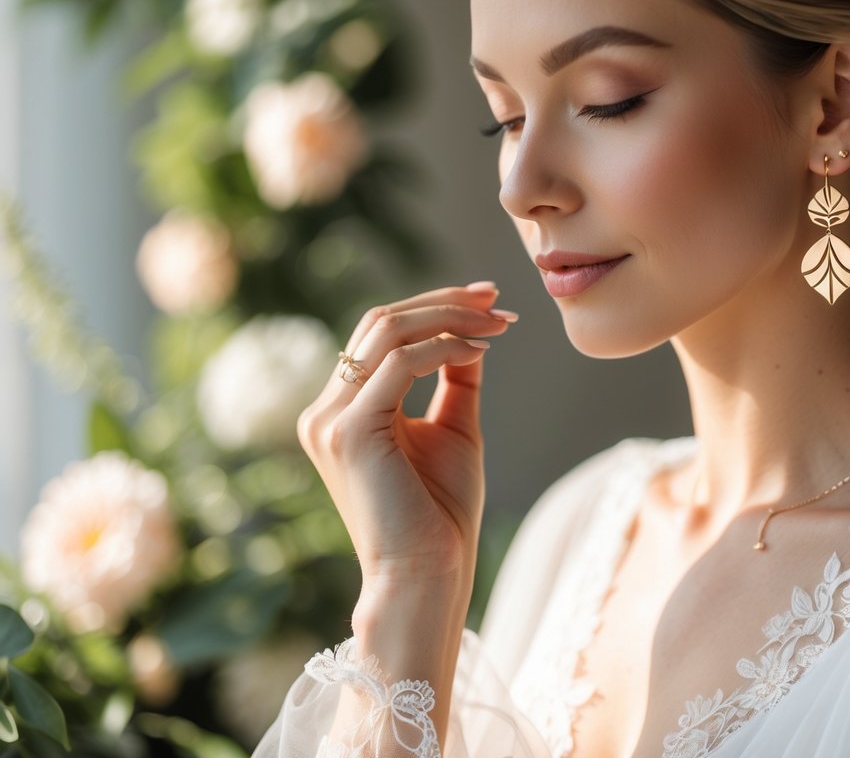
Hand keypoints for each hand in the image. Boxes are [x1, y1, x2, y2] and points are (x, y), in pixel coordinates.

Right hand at [297, 282, 516, 586]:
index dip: (435, 307)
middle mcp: (325, 410)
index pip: (380, 334)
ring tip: (498, 324)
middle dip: (444, 302)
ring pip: (387, 331)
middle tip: (496, 299)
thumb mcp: (453, 429)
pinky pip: (400, 364)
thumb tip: (473, 331)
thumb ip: (455, 378)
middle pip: (380, 322)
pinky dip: (445, 348)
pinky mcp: (349, 433)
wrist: (428, 577)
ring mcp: (330, 420)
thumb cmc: (440, 515)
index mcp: (342, 410)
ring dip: (450, 318)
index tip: (489, 301)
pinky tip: (480, 351)